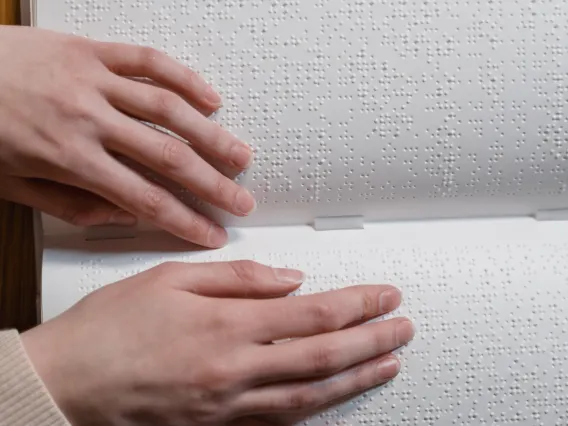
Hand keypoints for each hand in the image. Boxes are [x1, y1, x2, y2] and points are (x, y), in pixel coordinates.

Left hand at [0, 26, 255, 247]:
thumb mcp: (12, 186)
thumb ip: (72, 205)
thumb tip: (122, 214)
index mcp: (68, 158)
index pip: (145, 199)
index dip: (185, 221)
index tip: (211, 233)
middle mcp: (89, 118)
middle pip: (168, 157)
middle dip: (213, 185)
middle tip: (241, 202)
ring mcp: (93, 79)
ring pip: (169, 109)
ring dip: (212, 136)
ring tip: (240, 156)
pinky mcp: (91, 49)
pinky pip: (149, 60)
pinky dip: (185, 78)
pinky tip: (209, 98)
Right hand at [21, 261, 413, 425]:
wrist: (67, 384)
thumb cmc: (111, 327)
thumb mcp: (171, 278)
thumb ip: (237, 277)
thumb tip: (290, 280)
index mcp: (225, 327)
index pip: (313, 314)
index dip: (358, 305)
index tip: (384, 296)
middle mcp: (235, 370)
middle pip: (324, 357)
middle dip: (372, 341)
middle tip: (404, 328)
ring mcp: (230, 406)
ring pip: (311, 396)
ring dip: (357, 379)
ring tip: (388, 364)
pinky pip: (281, 420)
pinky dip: (317, 407)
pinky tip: (337, 397)